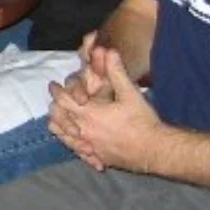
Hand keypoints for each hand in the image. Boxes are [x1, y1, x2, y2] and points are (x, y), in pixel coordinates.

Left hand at [48, 50, 162, 172]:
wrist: (156, 150)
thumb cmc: (142, 121)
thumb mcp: (130, 93)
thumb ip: (116, 72)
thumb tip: (108, 51)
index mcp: (89, 114)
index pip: (63, 100)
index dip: (56, 91)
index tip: (53, 85)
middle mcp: (84, 132)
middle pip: (58, 119)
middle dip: (55, 108)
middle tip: (56, 101)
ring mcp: (89, 147)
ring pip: (63, 138)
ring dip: (60, 127)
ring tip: (60, 120)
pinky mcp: (97, 158)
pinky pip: (78, 153)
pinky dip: (74, 146)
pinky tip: (78, 143)